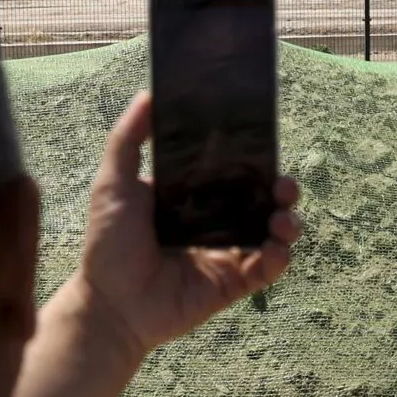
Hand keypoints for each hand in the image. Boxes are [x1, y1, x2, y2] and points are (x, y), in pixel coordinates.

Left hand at [74, 90, 300, 356]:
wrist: (109, 303)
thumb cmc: (108, 243)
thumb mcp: (113, 183)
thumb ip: (128, 138)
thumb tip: (148, 94)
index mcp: (194, 196)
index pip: (234, 172)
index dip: (255, 160)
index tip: (266, 145)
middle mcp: (216, 222)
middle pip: (262, 200)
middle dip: (282, 190)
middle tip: (284, 186)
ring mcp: (227, 253)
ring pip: (273, 233)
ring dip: (288, 222)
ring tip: (282, 219)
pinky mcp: (233, 284)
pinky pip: (267, 269)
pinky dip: (278, 257)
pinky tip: (275, 248)